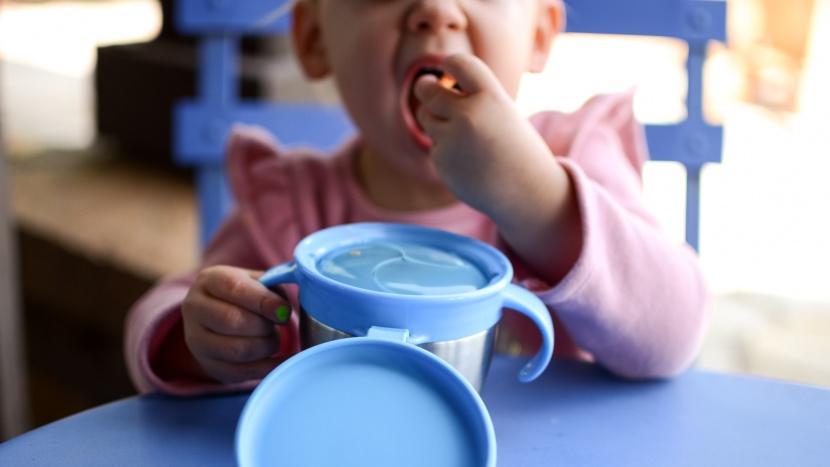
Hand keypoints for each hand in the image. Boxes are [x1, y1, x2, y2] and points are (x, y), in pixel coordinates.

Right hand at [181, 265, 289, 383]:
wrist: (220, 315)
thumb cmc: (247, 295)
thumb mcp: (258, 281)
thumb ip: (274, 288)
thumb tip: (283, 310)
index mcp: (209, 280)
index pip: (233, 288)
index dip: (263, 301)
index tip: (284, 311)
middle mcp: (195, 309)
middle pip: (231, 321)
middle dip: (263, 325)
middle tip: (277, 323)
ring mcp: (197, 340)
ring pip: (236, 350)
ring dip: (265, 346)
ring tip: (273, 337)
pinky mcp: (209, 365)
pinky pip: (241, 372)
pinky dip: (268, 368)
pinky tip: (283, 360)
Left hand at [412, 53, 561, 222]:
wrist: (527, 190)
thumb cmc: (517, 147)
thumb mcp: (502, 112)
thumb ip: (472, 98)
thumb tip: (431, 88)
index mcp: (490, 96)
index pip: (458, 63)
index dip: (450, 64)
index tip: (449, 68)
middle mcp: (467, 115)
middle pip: (427, 89)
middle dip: (425, 86)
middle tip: (427, 85)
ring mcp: (451, 140)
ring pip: (426, 116)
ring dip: (435, 117)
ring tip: (461, 130)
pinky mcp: (442, 161)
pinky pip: (434, 144)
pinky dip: (446, 147)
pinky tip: (469, 159)